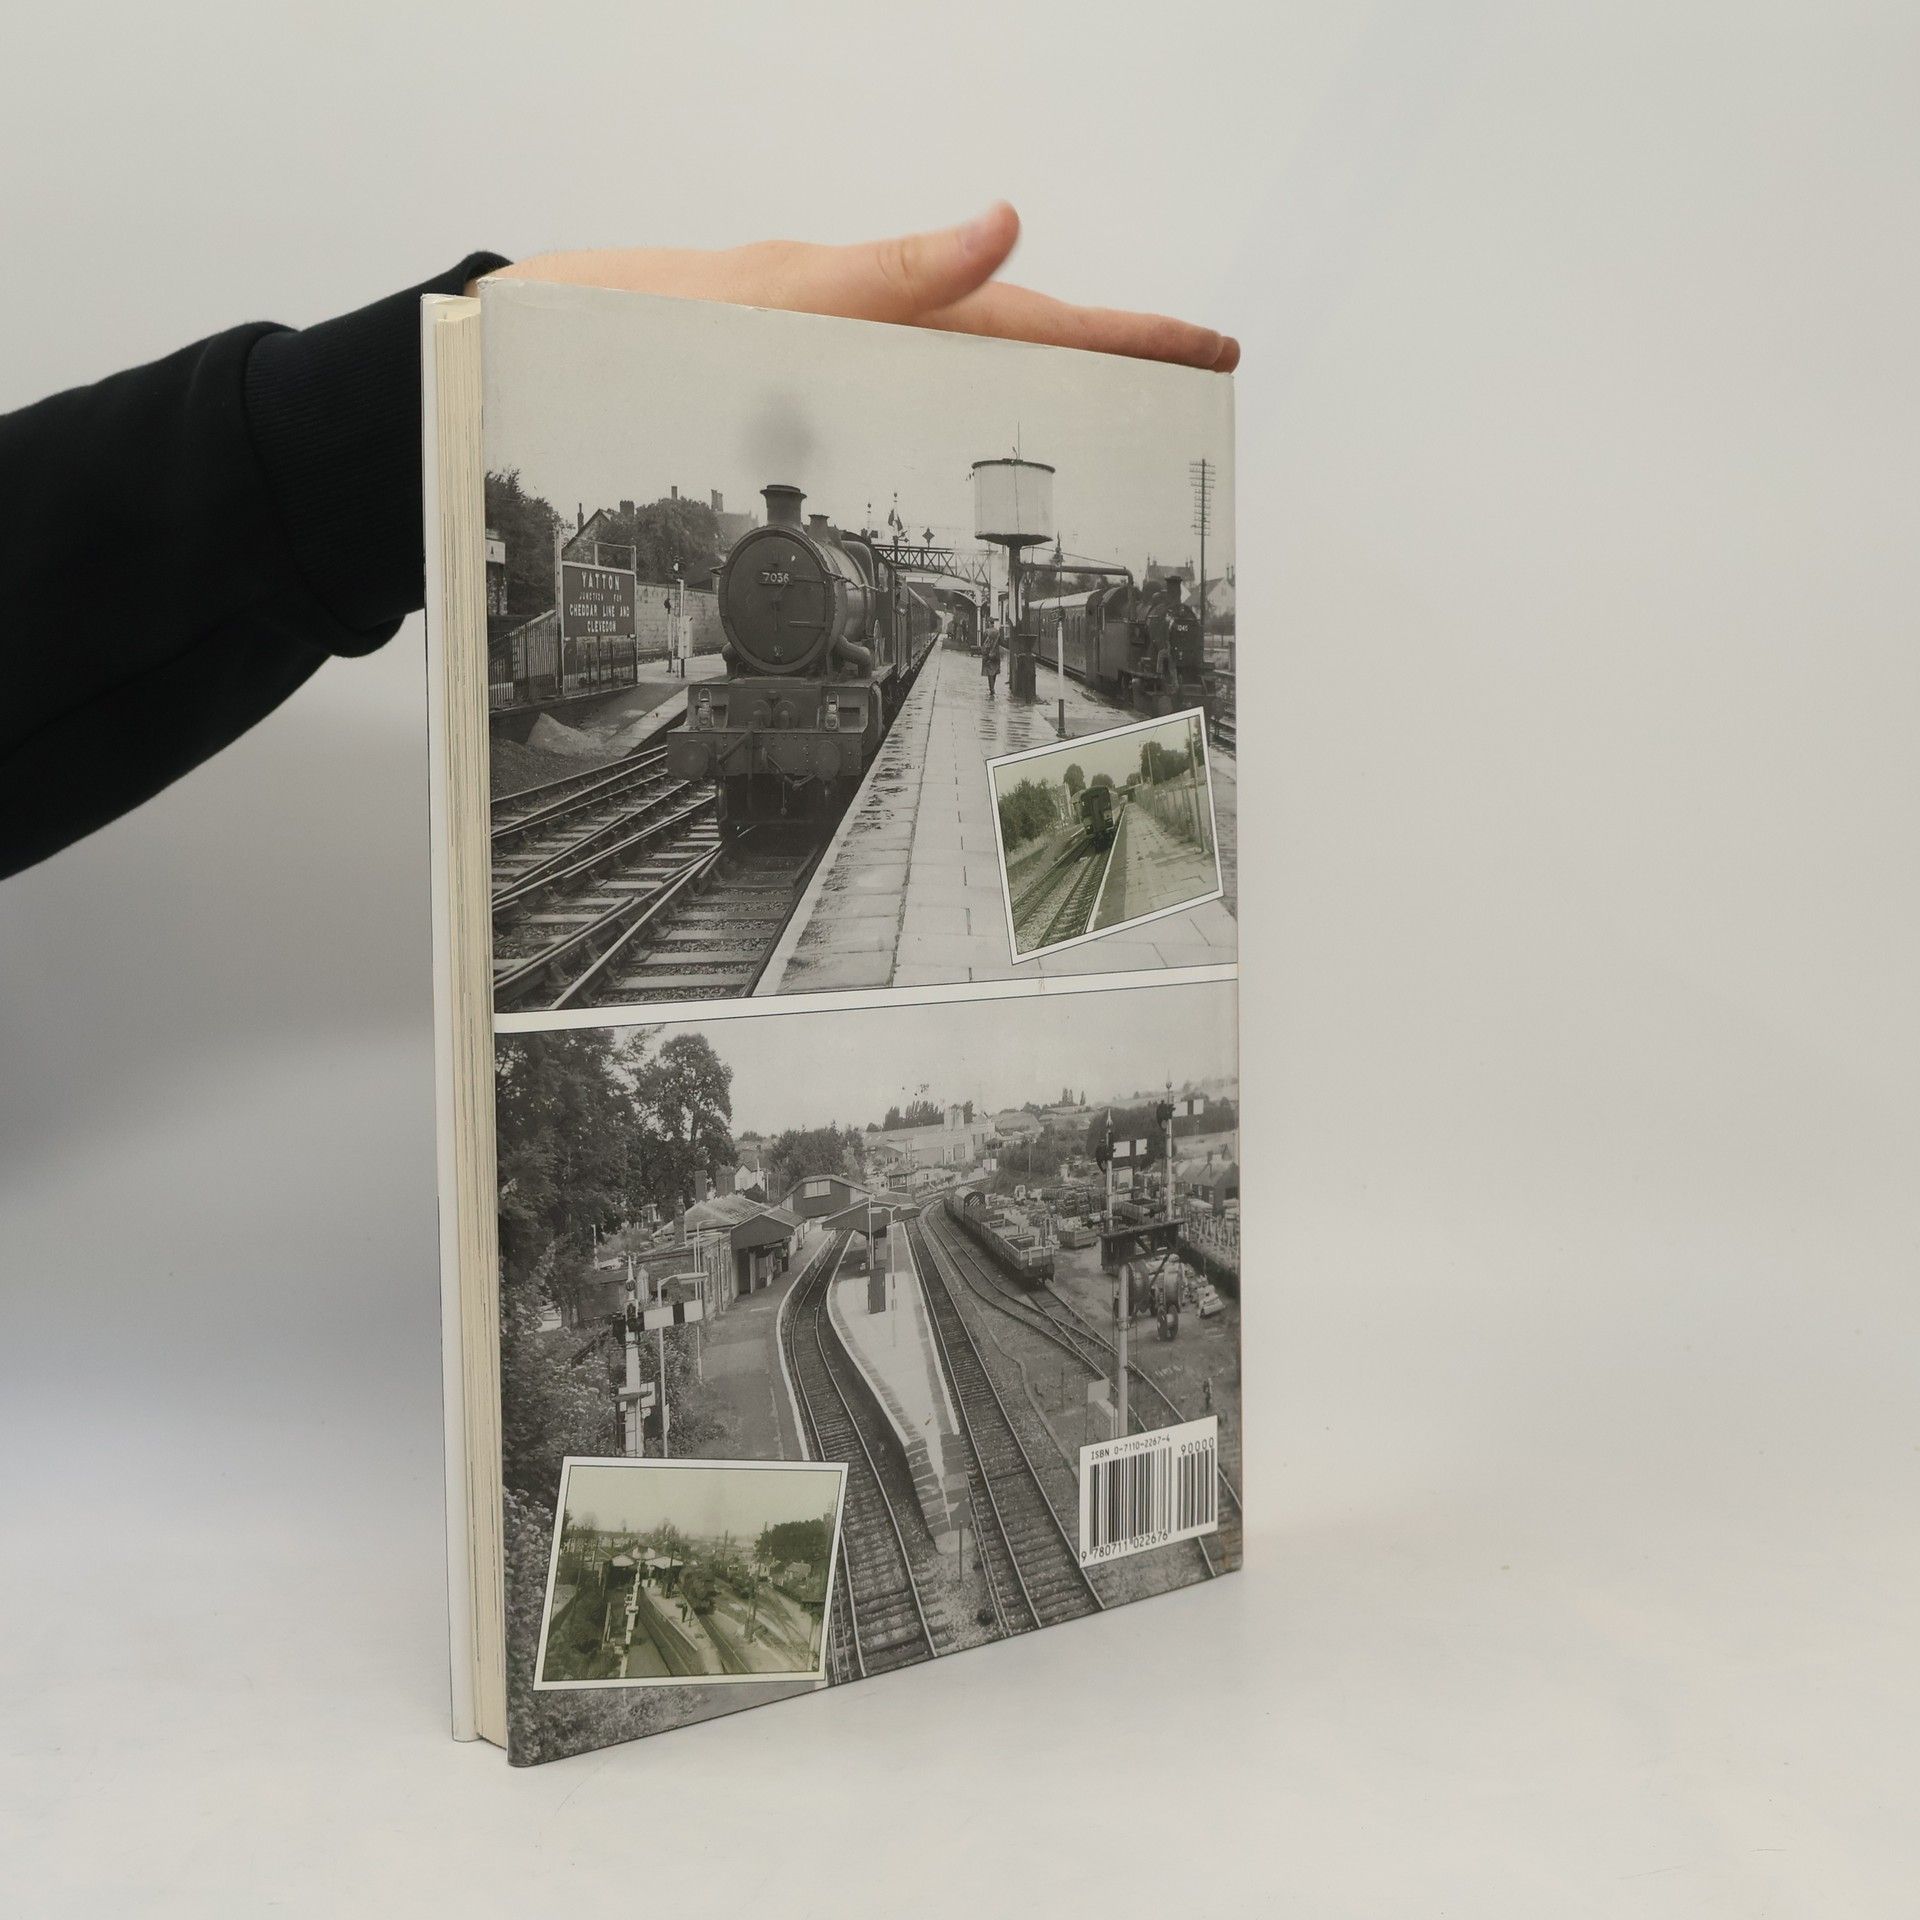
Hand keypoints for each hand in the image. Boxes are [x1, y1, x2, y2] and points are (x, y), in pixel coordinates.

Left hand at [489, 203, 1237, 372]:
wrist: (524, 355)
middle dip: (1110, 357)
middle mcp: (861, 334)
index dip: (1122, 334)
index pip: (1026, 315)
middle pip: (1011, 340)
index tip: (1203, 349)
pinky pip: (906, 404)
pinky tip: (975, 434)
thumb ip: (884, 273)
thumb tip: (1000, 226)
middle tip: (1193, 377)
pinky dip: (964, 414)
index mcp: (874, 300)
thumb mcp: (763, 298)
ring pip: (963, 374)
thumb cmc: (626, 322)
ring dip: (1047, 387)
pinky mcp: (794, 400)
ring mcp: (832, 368)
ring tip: (1120, 410)